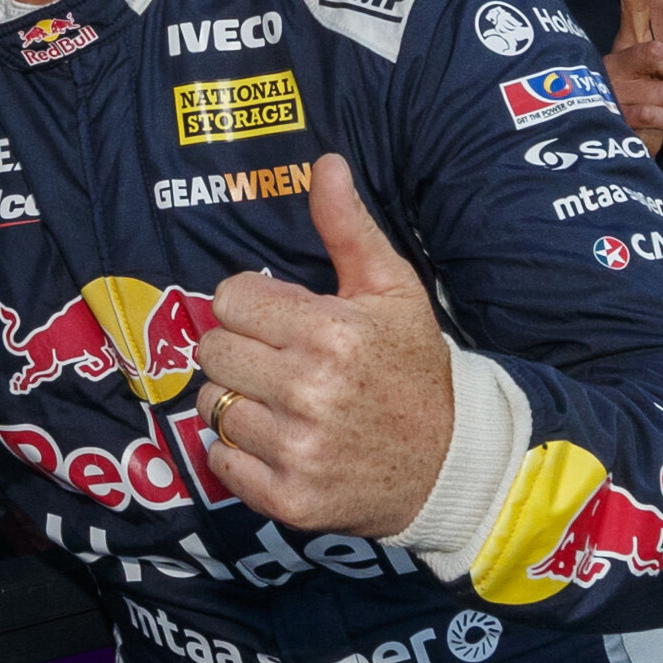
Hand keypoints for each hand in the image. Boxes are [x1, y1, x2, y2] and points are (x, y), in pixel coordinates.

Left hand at [193, 154, 452, 536]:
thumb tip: (325, 163)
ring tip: (284, 404)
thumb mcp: (392, 289)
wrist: (452, 464)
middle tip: (280, 363)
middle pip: (212, 351)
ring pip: (210, 405)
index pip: (228, 299)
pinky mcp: (289, 499)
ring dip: (238, 402)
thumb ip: (348, 228)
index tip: (282, 320)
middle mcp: (310, 391)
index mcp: (330, 333)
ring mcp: (298, 450)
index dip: (251, 306)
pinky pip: (219, 461)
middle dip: (240, 351)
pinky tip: (280, 442)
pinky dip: (238, 454)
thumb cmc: (413, 367)